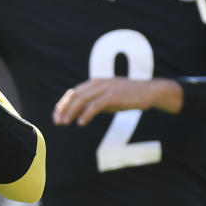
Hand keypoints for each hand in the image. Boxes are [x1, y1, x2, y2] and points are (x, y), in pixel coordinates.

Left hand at [52, 78, 179, 125]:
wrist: (149, 92)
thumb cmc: (128, 96)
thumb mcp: (108, 99)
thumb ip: (94, 103)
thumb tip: (78, 114)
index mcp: (94, 83)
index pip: (73, 93)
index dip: (62, 105)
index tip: (56, 116)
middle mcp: (97, 83)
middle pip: (74, 96)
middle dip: (63, 109)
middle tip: (57, 122)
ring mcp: (105, 88)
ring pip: (82, 100)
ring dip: (71, 112)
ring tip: (64, 123)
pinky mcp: (113, 96)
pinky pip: (95, 105)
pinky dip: (86, 114)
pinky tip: (80, 123)